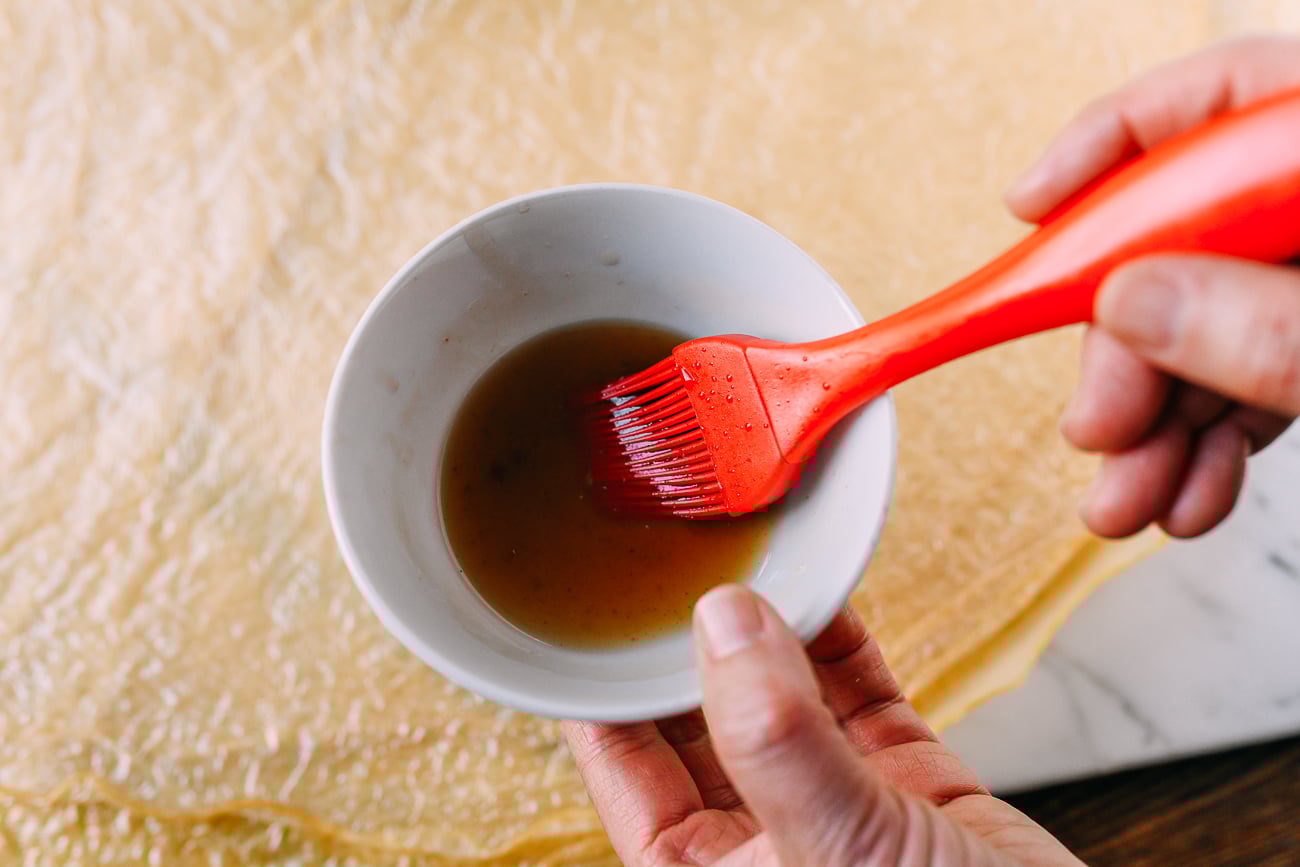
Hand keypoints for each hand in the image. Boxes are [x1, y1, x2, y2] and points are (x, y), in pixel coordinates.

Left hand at [565, 585, 1081, 865]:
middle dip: (687, 641)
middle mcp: (762, 842)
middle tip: (670, 552)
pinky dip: (842, 639)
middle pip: (699, 719)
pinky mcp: (910, 787)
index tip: (594, 602)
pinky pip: (859, 694)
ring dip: (769, 627)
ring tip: (742, 551)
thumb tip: (722, 622)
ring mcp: (836, 808)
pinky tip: (821, 585)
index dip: (607, 684)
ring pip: (782, 697)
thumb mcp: (842, 853)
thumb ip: (777, 740)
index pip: (626, 766)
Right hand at [1006, 36, 1299, 538]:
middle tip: (1095, 428)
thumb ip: (1269, 323)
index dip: (1100, 151)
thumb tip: (1130, 306)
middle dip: (1126, 355)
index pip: (1208, 100)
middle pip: (1186, 246)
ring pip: (1211, 330)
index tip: (1025, 211)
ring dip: (1158, 429)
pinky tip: (1186, 492)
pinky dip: (1214, 443)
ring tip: (1127, 501)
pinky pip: (1255, 379)